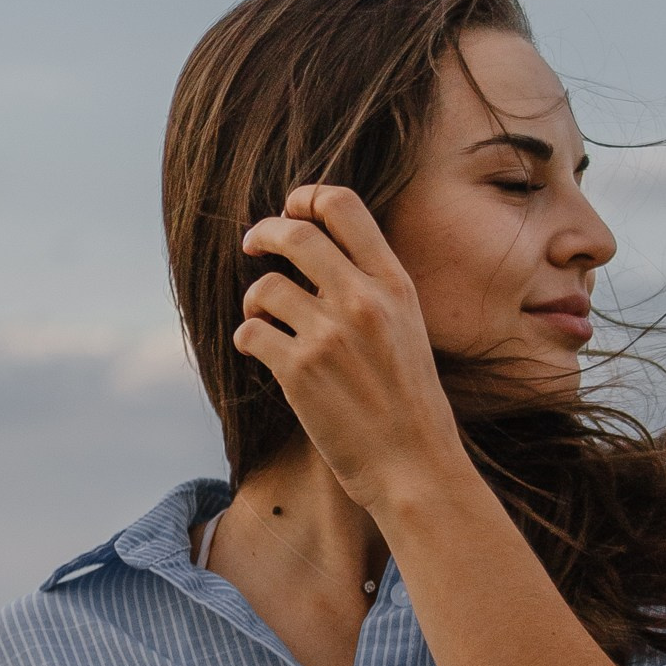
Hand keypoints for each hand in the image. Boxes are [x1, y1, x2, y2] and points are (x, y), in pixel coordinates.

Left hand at [237, 185, 463, 513]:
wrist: (415, 467)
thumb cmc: (410, 404)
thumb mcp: (410, 329)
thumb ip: (374, 289)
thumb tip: (318, 253)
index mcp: (396, 284)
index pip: (343, 205)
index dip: (306, 199)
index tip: (291, 213)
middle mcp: (363, 300)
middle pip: (294, 234)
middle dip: (263, 233)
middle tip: (253, 245)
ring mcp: (329, 335)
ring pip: (264, 287)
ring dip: (255, 300)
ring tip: (265, 319)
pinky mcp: (298, 371)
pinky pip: (250, 332)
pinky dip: (249, 340)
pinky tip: (263, 353)